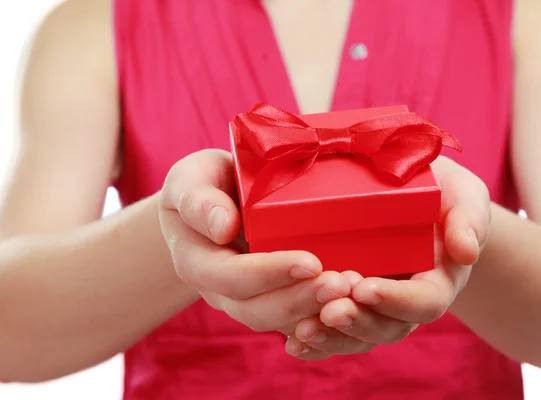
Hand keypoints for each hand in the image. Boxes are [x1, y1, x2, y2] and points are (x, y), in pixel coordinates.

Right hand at [159, 149, 349, 334]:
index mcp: (196, 262)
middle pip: (256, 311)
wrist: (205, 204)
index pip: (231, 277)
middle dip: (300, 300)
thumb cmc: (201, 184)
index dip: (269, 274)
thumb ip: (198, 200)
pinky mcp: (269, 300)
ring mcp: (244, 301)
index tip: (309, 262)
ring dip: (315, 312)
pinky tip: (350, 304)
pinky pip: (293, 321)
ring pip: (278, 322)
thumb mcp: (189, 179)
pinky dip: (321, 318)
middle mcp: (219, 291)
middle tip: (341, 284)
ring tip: (351, 291)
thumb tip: (223, 226)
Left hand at [286, 156, 490, 358]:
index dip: (395, 300)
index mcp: (437, 281)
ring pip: (358, 336)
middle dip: (357, 321)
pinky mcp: (350, 305)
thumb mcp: (461, 196)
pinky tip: (293, 340)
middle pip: (386, 327)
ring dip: (331, 337)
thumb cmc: (441, 194)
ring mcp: (377, 309)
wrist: (415, 202)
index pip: (424, 302)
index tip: (365, 287)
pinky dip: (316, 341)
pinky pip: (336, 332)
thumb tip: (466, 250)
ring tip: (302, 330)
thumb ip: (468, 218)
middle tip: (328, 311)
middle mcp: (406, 303)